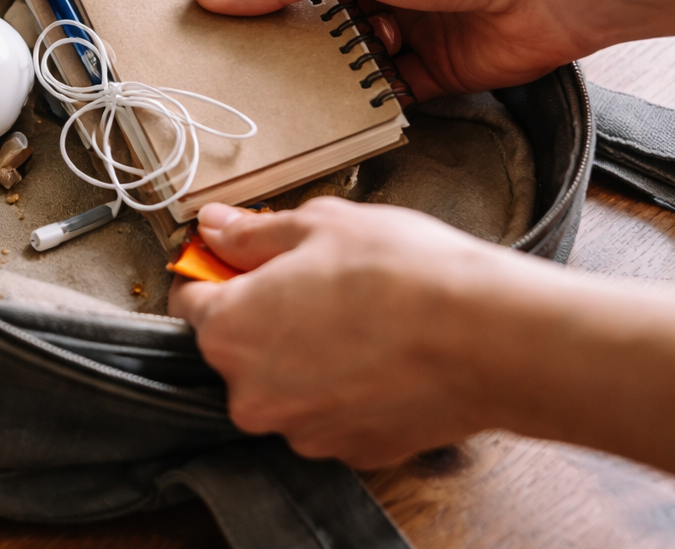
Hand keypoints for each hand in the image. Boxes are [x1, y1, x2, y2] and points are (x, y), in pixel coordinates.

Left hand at [170, 200, 674, 521]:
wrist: (485, 337)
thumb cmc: (401, 274)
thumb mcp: (317, 226)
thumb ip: (253, 233)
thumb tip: (213, 227)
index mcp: (230, 332)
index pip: (189, 301)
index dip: (216, 272)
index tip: (243, 257)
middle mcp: (253, 393)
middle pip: (237, 348)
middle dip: (266, 315)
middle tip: (316, 280)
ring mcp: (302, 430)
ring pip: (286, 383)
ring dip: (307, 354)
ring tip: (360, 315)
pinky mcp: (351, 450)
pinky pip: (331, 411)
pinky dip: (346, 386)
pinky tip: (383, 353)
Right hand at [190, 0, 594, 98]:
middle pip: (309, 6)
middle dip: (277, 28)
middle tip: (224, 54)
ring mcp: (402, 20)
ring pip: (339, 53)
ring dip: (317, 68)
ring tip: (271, 84)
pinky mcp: (427, 68)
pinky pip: (378, 91)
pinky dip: (357, 100)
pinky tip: (327, 110)